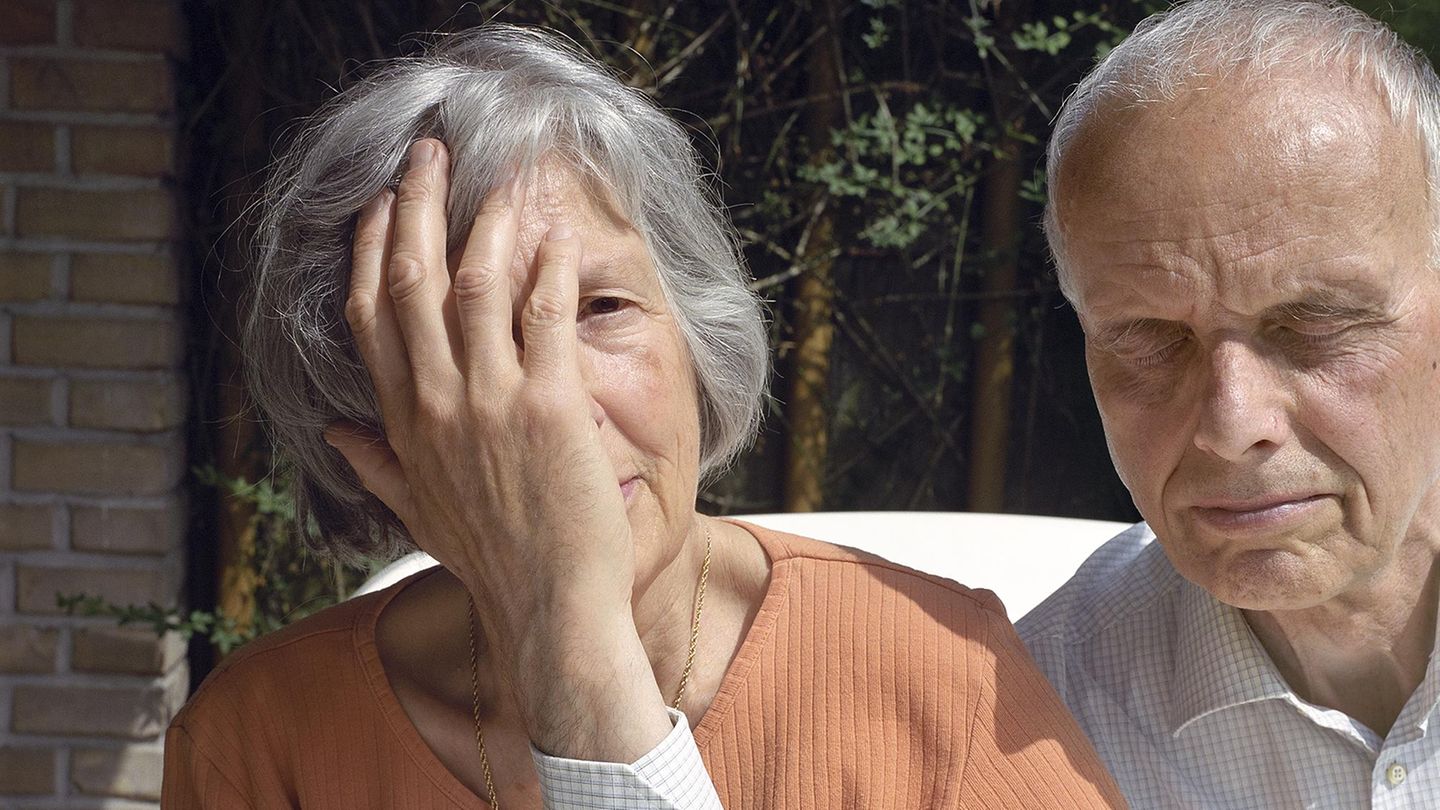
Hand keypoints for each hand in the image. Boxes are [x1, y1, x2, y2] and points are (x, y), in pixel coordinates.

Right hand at [326, 139, 670, 758]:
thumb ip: (373, 463)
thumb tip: (336, 429)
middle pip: (412, 282)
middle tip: (430, 154)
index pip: (371, 315)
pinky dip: (548, 268)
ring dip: (485, 223)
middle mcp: (438, 403)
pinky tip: (553, 232)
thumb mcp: (415, 511)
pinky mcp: (550, 406)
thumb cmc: (490, 558)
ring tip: (499, 179)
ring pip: (476, 286)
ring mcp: (491, 402)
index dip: (374, 250)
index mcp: (403, 422)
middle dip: (418, 207)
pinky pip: (545, 316)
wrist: (546, 608)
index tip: (382, 203)